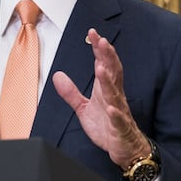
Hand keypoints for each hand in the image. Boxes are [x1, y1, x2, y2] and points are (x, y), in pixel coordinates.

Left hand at [52, 28, 149, 168]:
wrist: (123, 147)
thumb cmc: (106, 125)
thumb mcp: (83, 108)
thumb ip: (71, 92)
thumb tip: (57, 75)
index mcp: (106, 89)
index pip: (104, 64)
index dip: (99, 49)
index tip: (93, 33)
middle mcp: (114, 96)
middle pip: (113, 72)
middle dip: (108, 56)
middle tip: (102, 41)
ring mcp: (118, 111)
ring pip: (115, 93)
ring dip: (108, 81)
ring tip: (100, 68)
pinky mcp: (120, 128)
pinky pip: (118, 120)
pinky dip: (115, 113)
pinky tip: (111, 108)